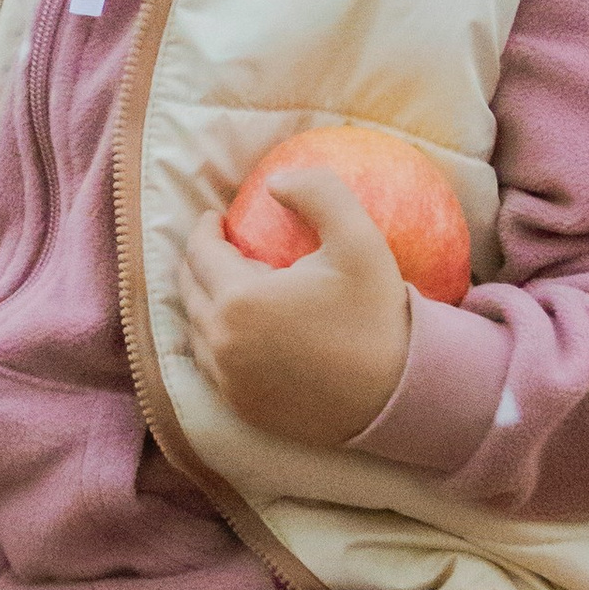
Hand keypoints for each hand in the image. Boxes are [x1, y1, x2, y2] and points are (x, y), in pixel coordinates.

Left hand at [180, 167, 409, 451]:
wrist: (399, 395)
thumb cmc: (377, 314)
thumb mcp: (360, 239)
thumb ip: (318, 192)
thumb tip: (274, 181)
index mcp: (239, 300)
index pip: (200, 252)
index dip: (205, 228)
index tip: (219, 218)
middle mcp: (222, 344)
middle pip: (190, 290)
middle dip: (200, 262)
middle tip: (222, 247)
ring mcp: (228, 382)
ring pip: (196, 330)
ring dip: (206, 302)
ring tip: (230, 285)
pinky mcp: (242, 408)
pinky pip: (212, 366)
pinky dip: (217, 341)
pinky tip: (242, 330)